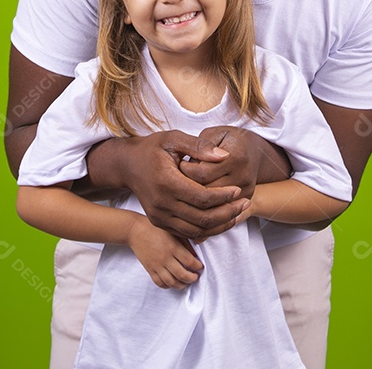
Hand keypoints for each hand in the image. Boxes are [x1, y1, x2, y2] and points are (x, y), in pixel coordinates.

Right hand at [117, 130, 249, 239]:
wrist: (127, 166)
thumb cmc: (152, 149)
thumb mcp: (173, 138)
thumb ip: (199, 146)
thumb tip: (224, 156)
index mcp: (166, 182)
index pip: (202, 198)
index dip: (224, 196)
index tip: (238, 190)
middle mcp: (161, 203)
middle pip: (202, 218)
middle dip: (228, 213)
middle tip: (244, 203)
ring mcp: (159, 216)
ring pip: (197, 230)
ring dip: (220, 225)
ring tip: (237, 213)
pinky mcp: (159, 223)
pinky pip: (188, 233)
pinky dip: (207, 230)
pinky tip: (221, 219)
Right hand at [126, 215, 203, 288]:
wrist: (135, 230)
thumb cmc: (155, 229)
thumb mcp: (173, 232)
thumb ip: (185, 243)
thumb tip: (196, 255)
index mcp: (173, 247)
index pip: (190, 262)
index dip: (198, 266)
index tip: (200, 266)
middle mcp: (165, 258)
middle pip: (182, 275)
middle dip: (192, 278)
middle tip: (195, 276)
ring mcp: (157, 265)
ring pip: (172, 282)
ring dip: (182, 285)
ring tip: (186, 281)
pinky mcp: (149, 269)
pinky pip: (160, 283)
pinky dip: (168, 286)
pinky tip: (172, 281)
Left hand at [179, 126, 290, 198]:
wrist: (255, 151)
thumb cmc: (230, 139)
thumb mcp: (215, 133)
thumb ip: (201, 145)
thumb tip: (188, 164)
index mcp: (236, 156)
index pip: (202, 173)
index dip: (186, 170)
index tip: (180, 163)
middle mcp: (244, 176)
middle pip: (207, 191)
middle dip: (189, 186)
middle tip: (180, 178)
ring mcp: (247, 190)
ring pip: (214, 204)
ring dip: (198, 198)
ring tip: (188, 186)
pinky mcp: (247, 200)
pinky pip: (223, 210)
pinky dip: (208, 206)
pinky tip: (199, 197)